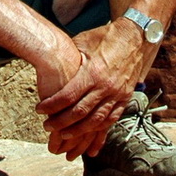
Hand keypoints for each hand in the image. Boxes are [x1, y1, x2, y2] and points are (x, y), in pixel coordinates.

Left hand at [36, 22, 147, 159]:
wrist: (135, 37)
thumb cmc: (105, 37)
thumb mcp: (83, 43)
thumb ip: (70, 59)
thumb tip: (50, 66)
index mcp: (93, 72)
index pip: (68, 96)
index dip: (52, 105)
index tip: (40, 110)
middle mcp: (106, 86)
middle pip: (80, 112)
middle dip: (61, 123)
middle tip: (47, 127)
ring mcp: (117, 94)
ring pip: (95, 121)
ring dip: (78, 132)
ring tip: (63, 136)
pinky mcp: (125, 98)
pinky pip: (111, 120)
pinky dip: (99, 131)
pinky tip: (88, 137)